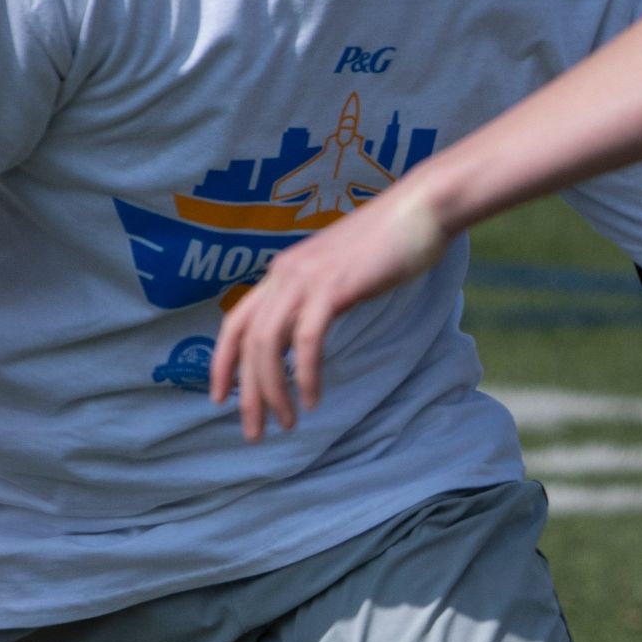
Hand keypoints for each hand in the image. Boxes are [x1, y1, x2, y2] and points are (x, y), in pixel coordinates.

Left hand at [211, 191, 450, 436]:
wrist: (420, 209)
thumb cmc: (390, 243)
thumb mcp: (341, 272)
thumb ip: (319, 295)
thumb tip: (310, 327)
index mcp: (283, 272)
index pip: (236, 322)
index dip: (222, 362)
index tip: (220, 398)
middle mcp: (285, 274)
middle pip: (248, 342)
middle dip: (247, 393)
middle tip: (253, 432)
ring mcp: (307, 278)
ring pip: (270, 344)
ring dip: (273, 391)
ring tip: (285, 423)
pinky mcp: (333, 286)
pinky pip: (308, 340)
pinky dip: (305, 374)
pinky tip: (313, 399)